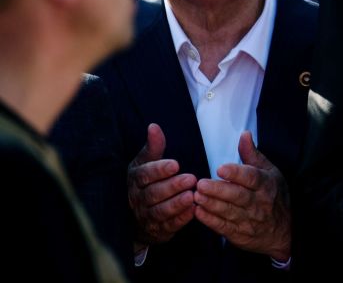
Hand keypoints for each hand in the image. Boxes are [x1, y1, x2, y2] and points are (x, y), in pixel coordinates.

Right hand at [128, 123, 196, 246]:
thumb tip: (154, 126)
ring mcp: (146, 216)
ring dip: (176, 204)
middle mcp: (138, 199)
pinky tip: (193, 211)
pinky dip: (180, 220)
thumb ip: (154, 147)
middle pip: (153, 193)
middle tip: (191, 179)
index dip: (159, 170)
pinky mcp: (157, 230)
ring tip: (192, 196)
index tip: (175, 164)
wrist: (136, 216)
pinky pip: (168, 226)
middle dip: (172, 186)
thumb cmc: (146, 182)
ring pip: (160, 211)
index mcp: (135, 180)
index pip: (145, 175)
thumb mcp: (147, 163)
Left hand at [192, 132, 291, 260]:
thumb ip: (252, 155)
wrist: (283, 231)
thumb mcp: (270, 172)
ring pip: (229, 212)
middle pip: (238, 196)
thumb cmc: (274, 196)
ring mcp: (250, 220)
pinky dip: (210, 221)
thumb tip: (244, 134)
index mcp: (266, 184)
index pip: (252, 177)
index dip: (236, 173)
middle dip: (219, 190)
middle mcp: (259, 202)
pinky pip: (224, 227)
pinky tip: (198, 212)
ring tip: (196, 196)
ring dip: (212, 204)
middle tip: (201, 184)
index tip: (220, 168)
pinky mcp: (240, 234)